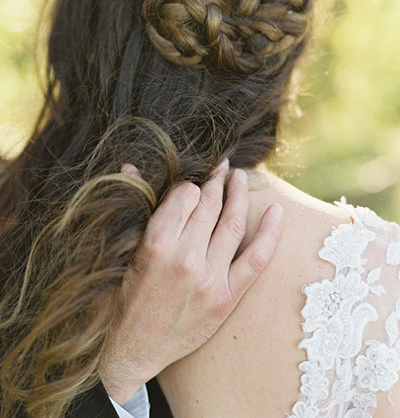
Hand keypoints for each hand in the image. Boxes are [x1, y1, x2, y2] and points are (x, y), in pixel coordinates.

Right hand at [99, 160, 282, 403]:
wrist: (131, 350)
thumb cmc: (122, 295)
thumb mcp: (121, 250)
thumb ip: (134, 206)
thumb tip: (131, 165)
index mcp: (156, 243)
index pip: (185, 195)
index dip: (190, 184)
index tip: (192, 181)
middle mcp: (185, 259)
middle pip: (210, 206)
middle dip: (215, 182)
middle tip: (220, 168)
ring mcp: (210, 280)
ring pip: (233, 224)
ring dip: (238, 195)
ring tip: (239, 178)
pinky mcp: (226, 299)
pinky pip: (256, 259)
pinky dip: (270, 233)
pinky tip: (276, 210)